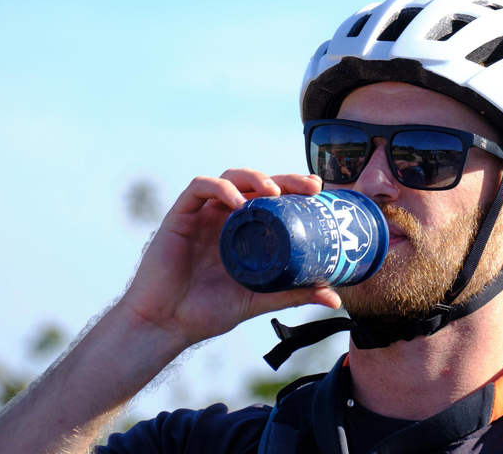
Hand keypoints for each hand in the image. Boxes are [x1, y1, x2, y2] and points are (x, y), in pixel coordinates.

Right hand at [118, 169, 340, 347]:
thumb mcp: (260, 299)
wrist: (166, 324)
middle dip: (285, 178)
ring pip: (231, 177)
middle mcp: (225, 216)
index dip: (295, 189)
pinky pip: (199, 187)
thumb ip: (293, 293)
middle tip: (309, 186)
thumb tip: (335, 299)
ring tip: (274, 193)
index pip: (273, 199)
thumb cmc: (209, 311)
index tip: (319, 191)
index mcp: (245, 230)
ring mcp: (203, 213)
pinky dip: (220, 189)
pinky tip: (237, 204)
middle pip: (257, 183)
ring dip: (254, 178)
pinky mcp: (180, 214)